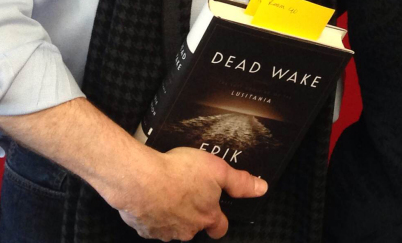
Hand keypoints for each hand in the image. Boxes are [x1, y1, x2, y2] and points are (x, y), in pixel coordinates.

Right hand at [113, 146, 266, 240]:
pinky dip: (152, 212)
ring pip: (173, 226)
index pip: (220, 228)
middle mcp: (187, 229)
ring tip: (168, 190)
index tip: (217, 211)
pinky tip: (151, 195)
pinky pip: (151, 223)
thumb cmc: (178, 172)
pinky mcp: (145, 228)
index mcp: (207, 216)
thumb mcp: (217, 169)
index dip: (220, 219)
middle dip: (193, 214)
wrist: (141, 179)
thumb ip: (240, 182)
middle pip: (195, 227)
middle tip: (188, 192)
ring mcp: (165, 232)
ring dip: (172, 213)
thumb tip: (261, 188)